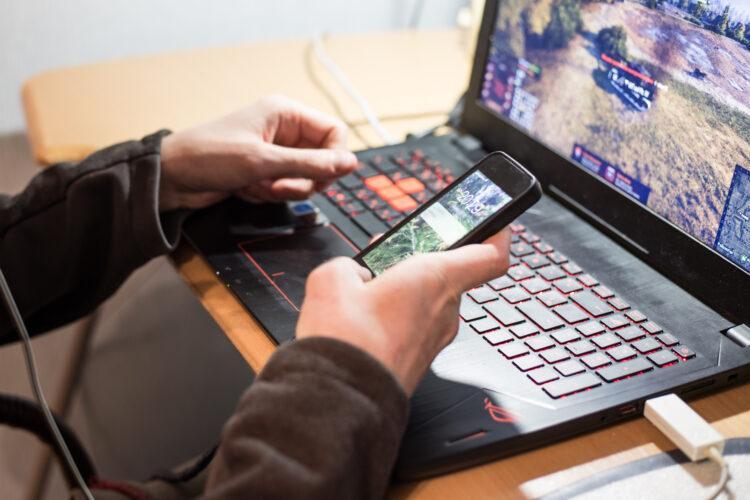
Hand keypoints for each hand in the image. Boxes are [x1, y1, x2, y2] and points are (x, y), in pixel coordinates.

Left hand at [158, 95, 357, 210]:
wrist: (172, 177)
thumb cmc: (208, 156)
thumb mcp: (263, 161)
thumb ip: (310, 164)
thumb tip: (350, 164)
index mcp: (286, 114)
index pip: (334, 132)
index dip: (334, 158)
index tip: (324, 178)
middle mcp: (284, 131)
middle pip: (321, 160)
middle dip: (303, 180)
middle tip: (280, 185)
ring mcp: (275, 152)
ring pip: (304, 178)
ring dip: (283, 189)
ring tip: (257, 186)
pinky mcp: (265, 171)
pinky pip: (285, 188)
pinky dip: (269, 194)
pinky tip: (246, 189)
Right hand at [296, 230, 510, 393]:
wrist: (342, 399)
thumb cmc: (348, 344)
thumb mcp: (330, 280)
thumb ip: (347, 267)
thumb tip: (350, 274)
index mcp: (435, 279)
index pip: (491, 254)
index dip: (497, 233)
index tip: (493, 221)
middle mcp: (445, 310)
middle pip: (449, 272)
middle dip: (420, 259)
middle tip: (390, 254)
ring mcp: (436, 338)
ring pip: (431, 300)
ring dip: (407, 288)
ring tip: (368, 289)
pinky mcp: (421, 359)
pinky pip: (418, 324)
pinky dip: (399, 315)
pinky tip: (366, 319)